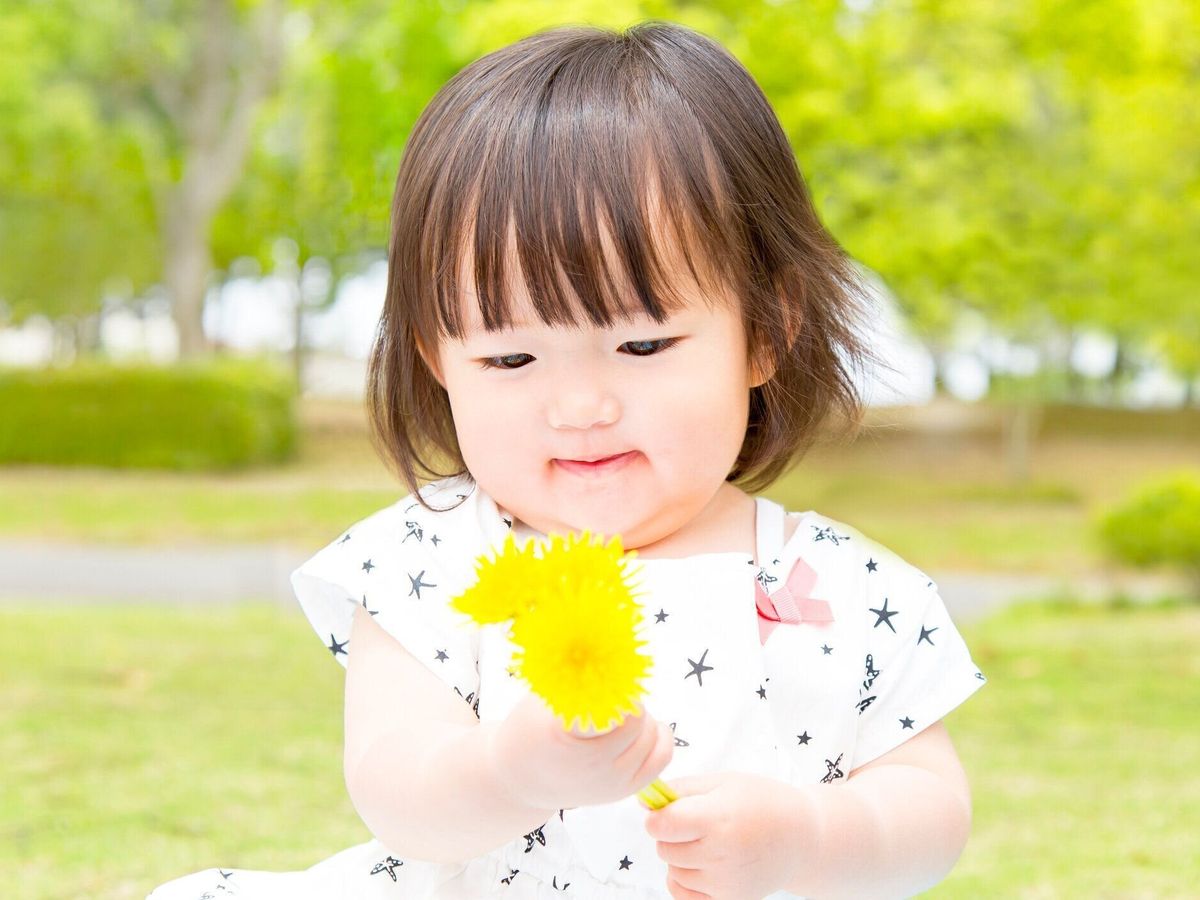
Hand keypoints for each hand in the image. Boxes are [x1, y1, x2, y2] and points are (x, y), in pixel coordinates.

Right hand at [487, 691, 673, 811]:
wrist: (522, 783)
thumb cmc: (531, 732)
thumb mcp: (542, 698)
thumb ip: (572, 677)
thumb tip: (601, 646)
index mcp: (565, 733)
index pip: (607, 703)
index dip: (611, 687)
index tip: (604, 679)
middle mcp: (591, 762)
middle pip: (635, 716)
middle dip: (626, 700)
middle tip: (609, 697)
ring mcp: (610, 780)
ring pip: (650, 733)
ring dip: (640, 718)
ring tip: (617, 715)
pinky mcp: (623, 790)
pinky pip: (661, 756)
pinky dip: (658, 737)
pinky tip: (641, 728)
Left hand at [643, 772, 819, 899]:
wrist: (800, 839)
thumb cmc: (761, 802)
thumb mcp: (722, 782)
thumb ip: (681, 789)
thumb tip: (644, 801)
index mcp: (719, 819)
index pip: (662, 825)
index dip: (658, 815)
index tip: (669, 809)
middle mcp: (721, 855)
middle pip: (664, 848)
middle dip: (671, 834)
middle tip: (696, 823)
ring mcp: (725, 883)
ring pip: (673, 870)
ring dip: (680, 856)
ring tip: (709, 842)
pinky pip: (683, 894)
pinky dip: (684, 879)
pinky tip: (702, 864)